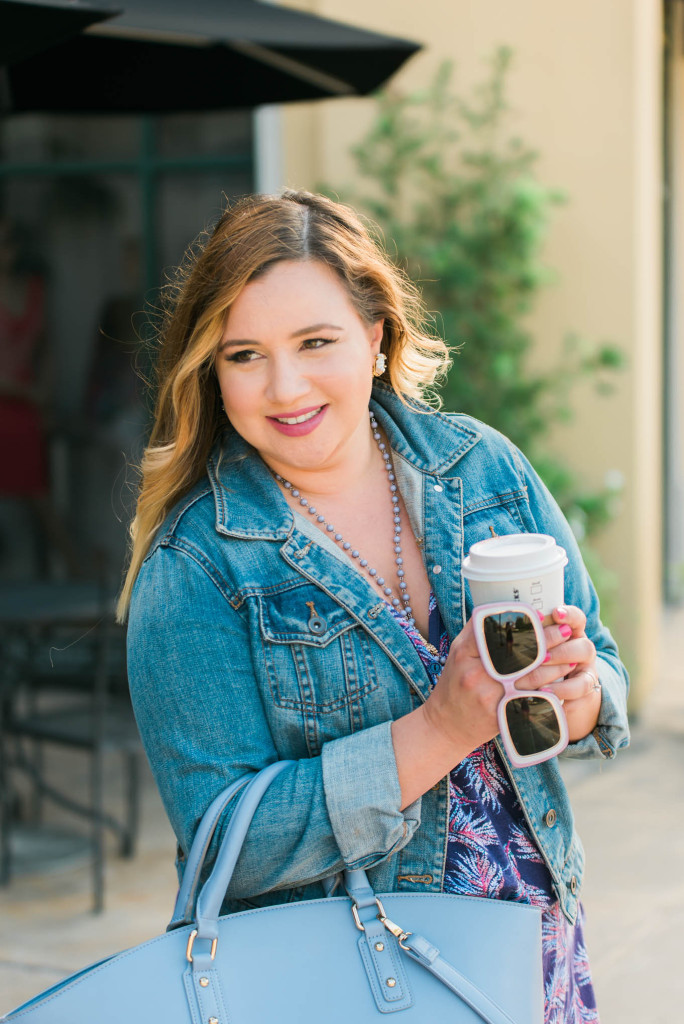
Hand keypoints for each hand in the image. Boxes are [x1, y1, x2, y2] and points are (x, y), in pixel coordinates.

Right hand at [422, 609, 590, 755]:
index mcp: (464, 652)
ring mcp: (489, 697)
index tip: (542, 614)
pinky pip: (530, 701)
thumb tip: (503, 607)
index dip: (521, 622)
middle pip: (519, 653)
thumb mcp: (458, 653)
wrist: (446, 726)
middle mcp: (476, 674)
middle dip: (547, 641)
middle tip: (566, 631)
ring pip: (530, 677)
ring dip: (555, 666)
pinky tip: (560, 684)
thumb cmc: (454, 684)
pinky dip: (547, 692)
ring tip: (570, 656)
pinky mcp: (500, 716)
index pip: (496, 631)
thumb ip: (477, 631)